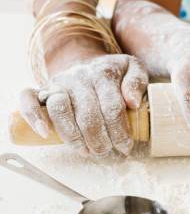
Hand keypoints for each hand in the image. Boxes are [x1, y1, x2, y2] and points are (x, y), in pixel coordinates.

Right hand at [19, 54, 147, 155]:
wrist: (86, 63)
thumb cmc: (114, 73)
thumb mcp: (132, 69)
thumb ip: (137, 82)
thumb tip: (133, 102)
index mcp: (103, 73)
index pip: (112, 107)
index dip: (120, 132)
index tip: (125, 147)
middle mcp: (79, 77)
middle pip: (88, 114)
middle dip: (99, 139)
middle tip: (105, 151)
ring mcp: (58, 83)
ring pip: (60, 109)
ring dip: (73, 136)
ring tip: (86, 151)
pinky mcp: (41, 88)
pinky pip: (28, 99)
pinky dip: (33, 117)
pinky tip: (45, 134)